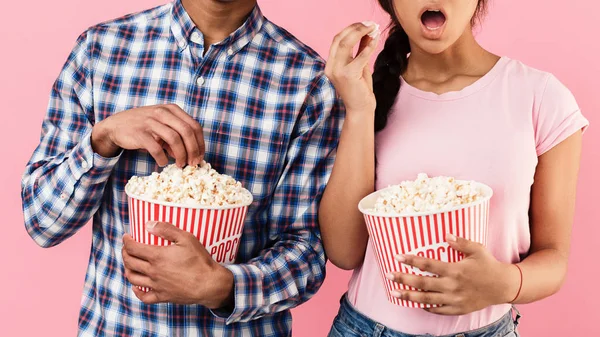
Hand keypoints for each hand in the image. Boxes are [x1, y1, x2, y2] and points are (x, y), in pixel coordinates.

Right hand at [91, 104, 204, 166]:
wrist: (116, 126)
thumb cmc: (144, 127)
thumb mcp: (163, 126)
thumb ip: (177, 137)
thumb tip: (191, 155)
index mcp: (172, 110)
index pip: (194, 126)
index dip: (200, 143)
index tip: (200, 156)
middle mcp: (163, 113)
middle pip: (187, 131)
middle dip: (193, 150)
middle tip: (193, 163)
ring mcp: (150, 121)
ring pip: (174, 139)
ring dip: (181, 155)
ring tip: (180, 165)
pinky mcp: (140, 133)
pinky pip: (156, 148)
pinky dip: (163, 158)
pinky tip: (163, 162)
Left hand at [122, 222, 233, 308]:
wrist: (209, 284)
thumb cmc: (200, 260)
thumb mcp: (187, 238)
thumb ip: (167, 229)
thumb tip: (149, 224)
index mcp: (157, 256)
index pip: (133, 248)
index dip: (126, 241)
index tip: (126, 237)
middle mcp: (153, 272)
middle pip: (130, 262)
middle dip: (125, 253)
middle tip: (126, 248)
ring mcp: (156, 285)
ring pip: (133, 279)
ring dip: (127, 269)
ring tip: (129, 264)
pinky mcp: (162, 297)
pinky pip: (144, 297)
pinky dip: (137, 292)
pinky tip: (137, 286)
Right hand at [325, 22, 379, 114]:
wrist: (360, 109)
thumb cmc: (360, 89)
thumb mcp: (360, 66)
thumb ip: (360, 50)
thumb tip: (367, 32)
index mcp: (331, 64)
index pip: (337, 40)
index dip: (350, 29)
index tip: (364, 24)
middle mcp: (331, 67)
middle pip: (339, 39)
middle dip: (355, 27)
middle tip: (370, 23)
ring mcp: (337, 71)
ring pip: (345, 44)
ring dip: (360, 32)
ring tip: (373, 28)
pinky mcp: (348, 75)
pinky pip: (359, 56)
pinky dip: (368, 47)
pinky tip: (375, 40)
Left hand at [387, 234, 519, 314]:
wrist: (503, 287)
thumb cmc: (489, 265)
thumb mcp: (477, 249)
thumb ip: (460, 242)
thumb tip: (445, 235)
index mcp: (455, 270)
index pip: (428, 265)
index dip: (411, 260)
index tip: (397, 257)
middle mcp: (452, 286)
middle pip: (422, 283)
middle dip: (403, 279)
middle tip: (388, 275)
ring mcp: (454, 300)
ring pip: (427, 299)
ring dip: (409, 296)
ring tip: (394, 293)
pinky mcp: (458, 309)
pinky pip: (438, 310)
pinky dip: (426, 307)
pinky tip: (416, 303)